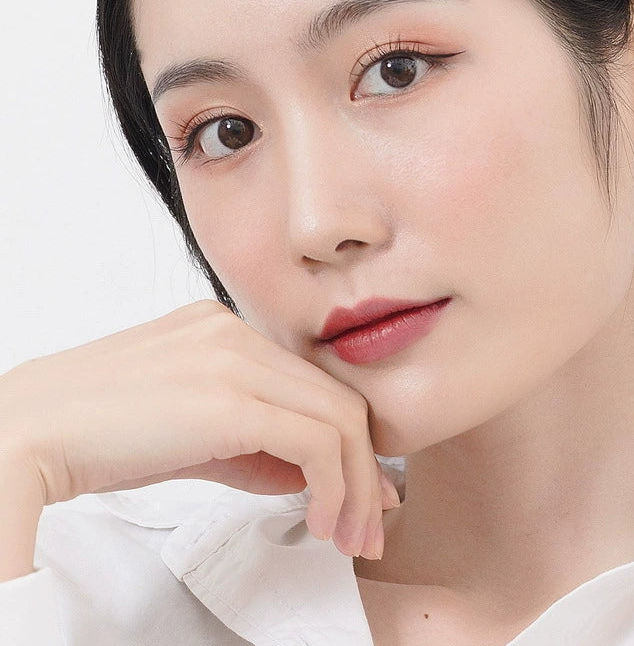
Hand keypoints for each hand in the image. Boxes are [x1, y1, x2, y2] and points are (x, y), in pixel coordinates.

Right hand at [0, 299, 398, 559]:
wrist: (29, 433)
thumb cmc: (100, 437)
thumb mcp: (192, 436)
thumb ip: (255, 449)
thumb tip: (313, 479)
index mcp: (226, 329)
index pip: (315, 383)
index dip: (350, 441)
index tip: (360, 492)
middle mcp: (237, 332)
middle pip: (338, 399)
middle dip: (365, 471)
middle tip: (367, 527)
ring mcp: (235, 358)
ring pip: (339, 418)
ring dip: (356, 486)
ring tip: (348, 535)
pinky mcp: (231, 399)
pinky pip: (315, 441)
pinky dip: (333, 486)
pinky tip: (320, 520)